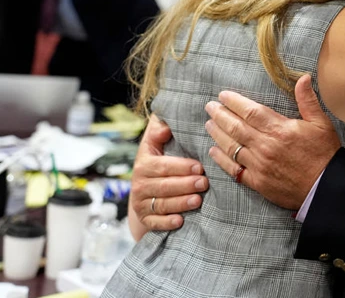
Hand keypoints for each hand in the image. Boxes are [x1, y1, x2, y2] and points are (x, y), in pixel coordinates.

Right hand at [129, 114, 207, 238]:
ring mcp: (141, 202)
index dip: (181, 167)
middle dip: (185, 185)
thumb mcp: (156, 144)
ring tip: (198, 200)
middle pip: (164, 185)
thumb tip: (165, 121)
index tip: (199, 167)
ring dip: (180, 203)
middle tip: (205, 183)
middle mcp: (140, 183)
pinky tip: (180, 221)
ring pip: (162, 204)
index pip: (162, 165)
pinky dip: (167, 222)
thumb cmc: (159, 162)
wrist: (145, 192)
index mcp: (144, 162)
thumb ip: (160, 130)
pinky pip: (155, 223)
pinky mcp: (145, 220)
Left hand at [204, 74, 340, 209]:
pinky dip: (221, 160)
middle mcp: (265, 146)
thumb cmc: (325, 153)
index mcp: (280, 129)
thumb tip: (303, 77)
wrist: (326, 187)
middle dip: (220, 115)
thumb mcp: (320, 123)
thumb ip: (307, 100)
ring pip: (231, 147)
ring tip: (209, 124)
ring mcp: (259, 165)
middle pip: (236, 127)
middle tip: (209, 107)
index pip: (250, 111)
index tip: (223, 95)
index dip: (234, 102)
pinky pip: (234, 170)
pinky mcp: (257, 182)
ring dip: (217, 134)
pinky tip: (214, 151)